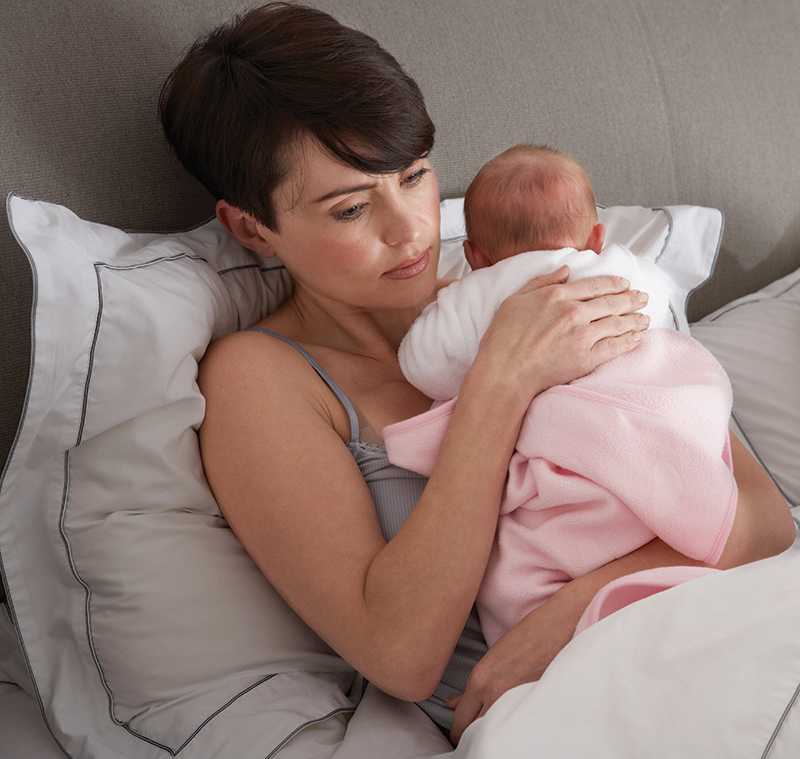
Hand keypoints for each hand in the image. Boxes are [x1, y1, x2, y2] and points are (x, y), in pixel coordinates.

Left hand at [448, 579, 588, 744]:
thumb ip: (474, 687)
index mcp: (480, 679)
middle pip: (472, 731)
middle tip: (474, 742)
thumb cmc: (526, 637)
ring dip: (491, 735)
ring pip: (493, 731)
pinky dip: (513, 731)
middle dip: (471, 738)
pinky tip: (513, 731)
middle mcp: (494, 693)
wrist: (559, 625)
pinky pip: (518, 726)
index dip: (458, 733)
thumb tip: (453, 704)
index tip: (461, 738)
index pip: (459, 721)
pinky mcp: (537, 704)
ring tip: (493, 738)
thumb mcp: (493, 659)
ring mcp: (516, 701)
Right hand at [471, 266, 650, 403]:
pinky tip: (637, 338)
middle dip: (631, 298)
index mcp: (556, 295)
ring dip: (635, 319)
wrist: (504, 371)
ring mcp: (582, 335)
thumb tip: (565, 270)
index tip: (625, 283)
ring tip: (645, 318)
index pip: (594, 285)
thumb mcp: (515, 300)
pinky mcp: (586, 358)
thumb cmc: (503, 338)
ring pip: (617, 323)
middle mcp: (573, 312)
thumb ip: (541, 281)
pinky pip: (615, 346)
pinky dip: (629, 341)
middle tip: (643, 298)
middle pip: (611, 301)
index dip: (613, 283)